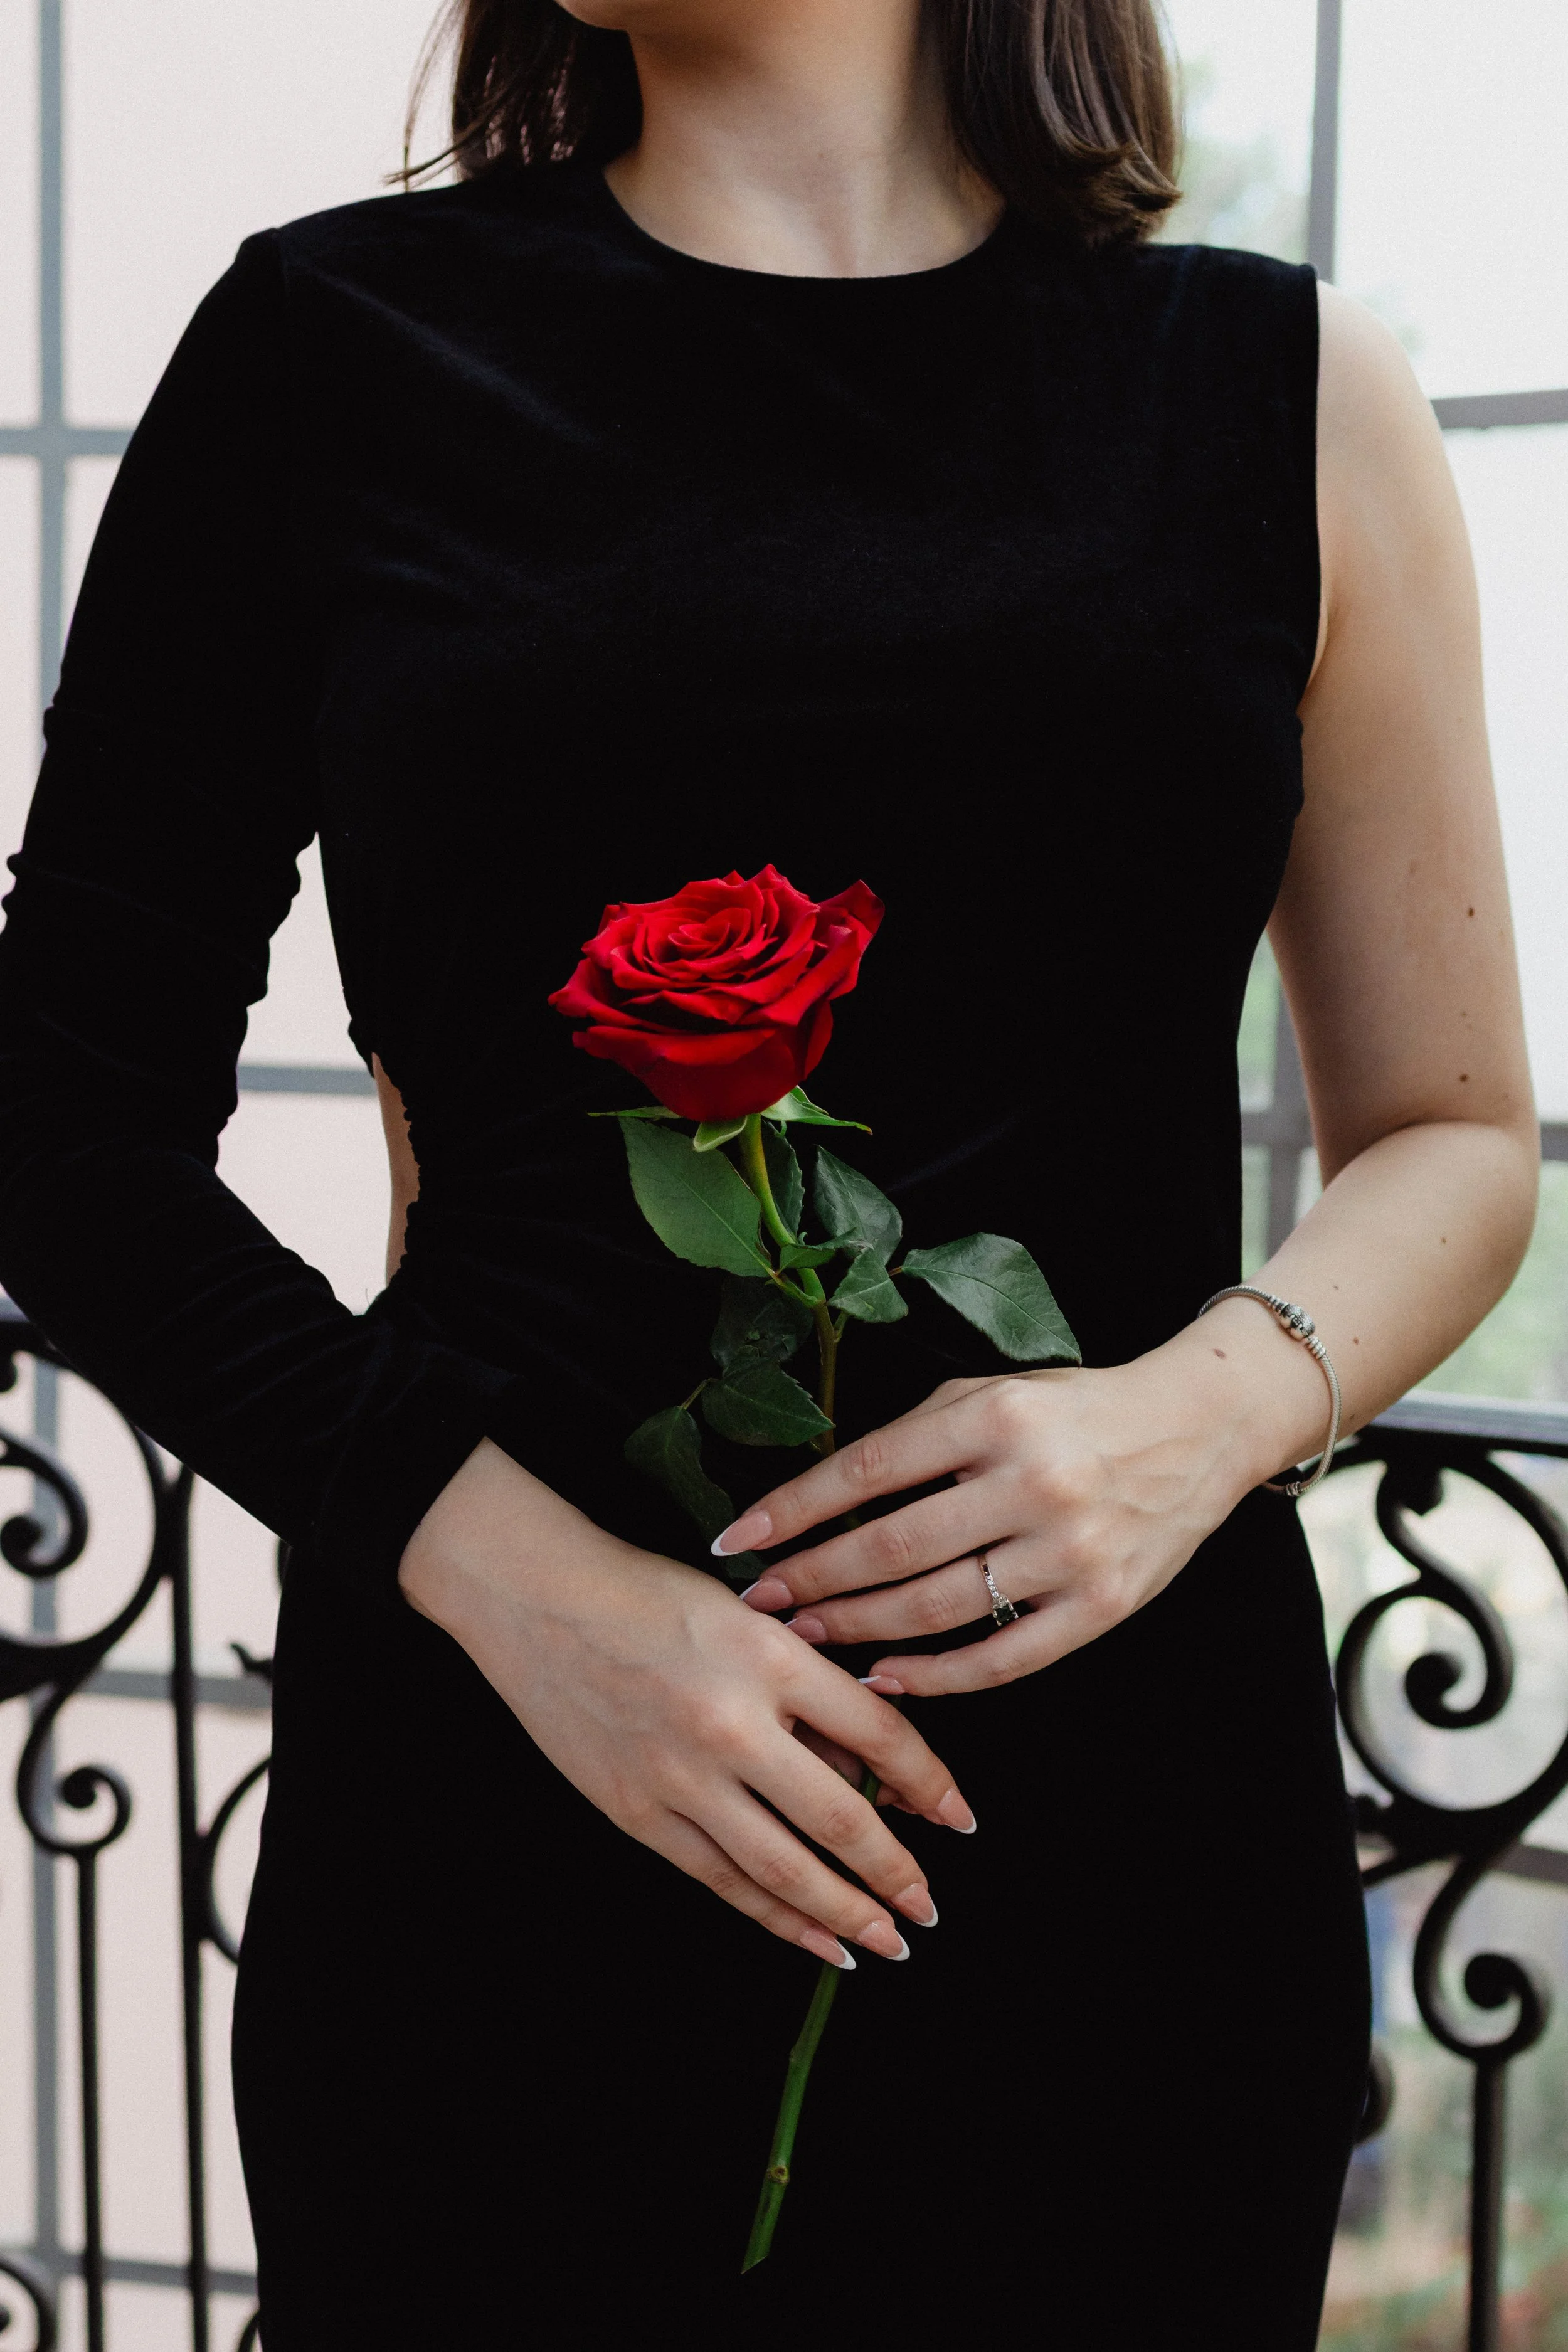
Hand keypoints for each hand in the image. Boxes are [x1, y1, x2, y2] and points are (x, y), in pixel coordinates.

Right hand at [399, 1439, 974, 1965]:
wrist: (534, 1598)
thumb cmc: (647, 1593)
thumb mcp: (745, 1615)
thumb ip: (807, 1683)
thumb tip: (873, 1765)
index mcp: (769, 1656)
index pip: (879, 1734)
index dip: (932, 1783)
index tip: (961, 1818)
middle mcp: (731, 1722)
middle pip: (840, 1819)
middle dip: (896, 1873)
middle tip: (930, 1907)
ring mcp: (680, 1776)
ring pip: (783, 1868)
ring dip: (845, 1914)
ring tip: (889, 1941)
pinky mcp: (637, 1813)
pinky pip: (722, 1882)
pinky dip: (777, 1919)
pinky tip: (817, 1942)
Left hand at [716, 1310, 1326, 1694]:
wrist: (1197, 1429)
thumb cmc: (1072, 1411)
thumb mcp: (991, 1397)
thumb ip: (914, 1441)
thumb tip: (818, 1501)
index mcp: (997, 1417)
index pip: (870, 1469)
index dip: (796, 1508)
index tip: (740, 1538)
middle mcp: (1034, 1482)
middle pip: (895, 1547)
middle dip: (814, 1579)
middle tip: (761, 1601)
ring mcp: (1071, 1550)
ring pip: (940, 1608)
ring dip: (860, 1628)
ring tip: (806, 1634)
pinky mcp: (1102, 1606)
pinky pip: (1003, 1657)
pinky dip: (936, 1676)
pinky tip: (883, 1676)